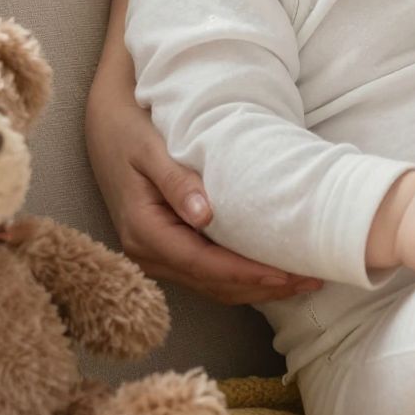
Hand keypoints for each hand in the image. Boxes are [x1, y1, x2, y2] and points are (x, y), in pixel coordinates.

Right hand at [85, 89, 323, 305]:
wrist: (105, 126)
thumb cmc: (130, 131)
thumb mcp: (150, 148)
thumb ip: (176, 181)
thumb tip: (204, 216)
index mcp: (143, 230)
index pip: (203, 264)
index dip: (245, 273)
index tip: (284, 274)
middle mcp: (146, 253)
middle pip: (211, 283)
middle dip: (261, 287)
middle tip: (308, 282)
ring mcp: (154, 255)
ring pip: (211, 285)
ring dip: (255, 288)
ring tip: (300, 283)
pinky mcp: (165, 250)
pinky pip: (205, 274)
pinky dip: (239, 278)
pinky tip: (269, 273)